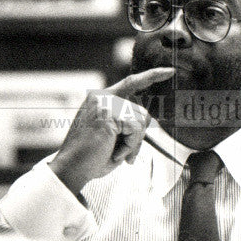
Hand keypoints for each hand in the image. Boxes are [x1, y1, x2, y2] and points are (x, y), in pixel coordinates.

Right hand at [48, 67, 173, 195]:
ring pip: (141, 120)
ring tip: (114, 153)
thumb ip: (127, 124)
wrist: (71, 169)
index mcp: (101, 100)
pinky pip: (135, 129)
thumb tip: (148, 121)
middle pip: (141, 111)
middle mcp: (102, 97)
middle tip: (125, 155)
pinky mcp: (109, 113)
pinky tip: (113, 152)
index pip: (132, 82)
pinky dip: (129, 145)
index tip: (169, 71)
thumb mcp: (113, 137)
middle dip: (138, 137)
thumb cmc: (90, 158)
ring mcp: (105, 103)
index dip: (152, 76)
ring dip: (133, 143)